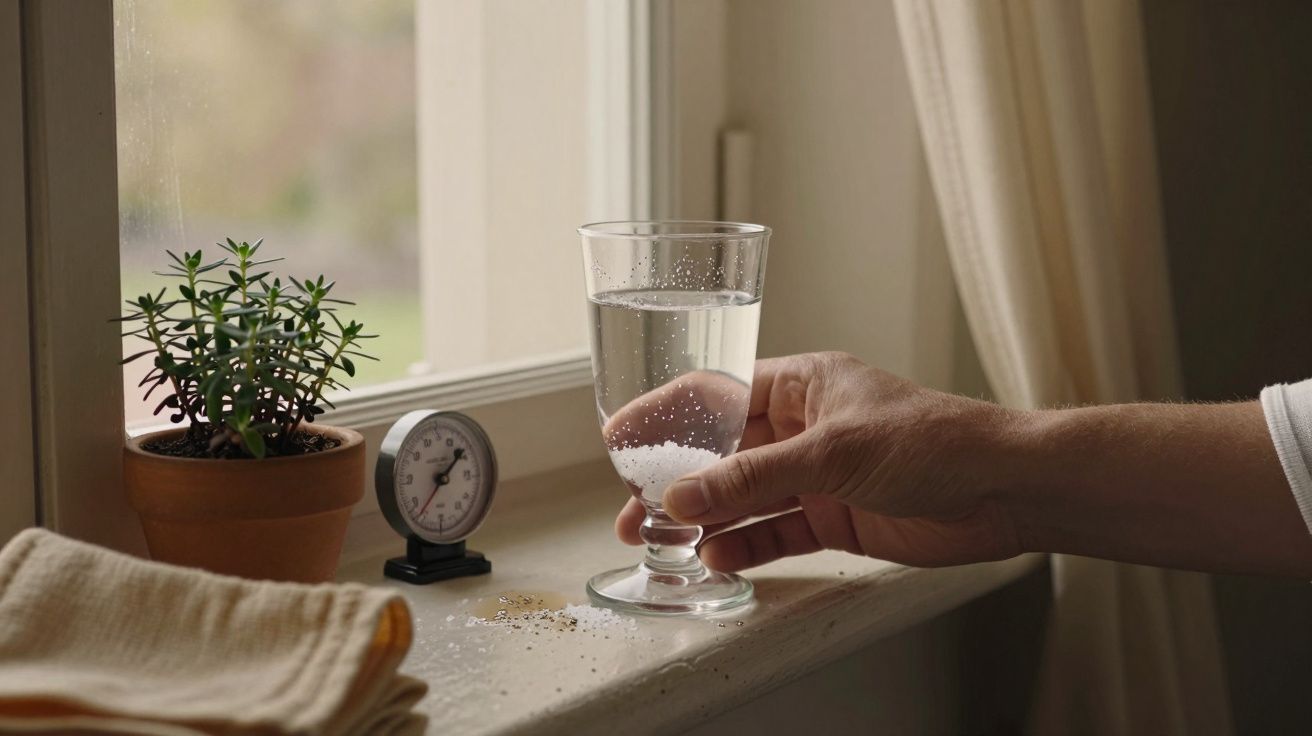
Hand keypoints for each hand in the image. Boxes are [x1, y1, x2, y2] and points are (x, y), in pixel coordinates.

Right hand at [614, 352, 1025, 569]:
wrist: (1003, 490)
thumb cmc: (934, 440)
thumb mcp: (833, 452)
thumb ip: (754, 477)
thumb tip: (686, 494)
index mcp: (802, 383)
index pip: (716, 394)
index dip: (665, 415)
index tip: (619, 437)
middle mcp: (804, 426)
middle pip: (722, 452)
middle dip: (678, 481)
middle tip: (636, 509)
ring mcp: (818, 474)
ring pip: (744, 497)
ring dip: (706, 519)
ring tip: (664, 541)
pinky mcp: (835, 516)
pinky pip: (776, 531)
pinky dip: (747, 545)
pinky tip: (720, 557)